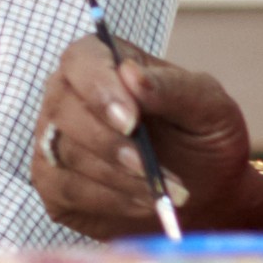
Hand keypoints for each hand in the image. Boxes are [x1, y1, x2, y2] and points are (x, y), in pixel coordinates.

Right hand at [27, 29, 261, 238]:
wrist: (208, 194)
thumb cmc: (204, 140)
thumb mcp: (209, 108)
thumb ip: (173, 87)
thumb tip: (131, 75)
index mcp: (104, 62)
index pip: (81, 60)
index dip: (98, 88)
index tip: (131, 121)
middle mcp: (69, 96)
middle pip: (62, 110)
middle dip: (107, 143)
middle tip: (149, 168)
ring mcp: (54, 141)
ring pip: (63, 153)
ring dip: (116, 177)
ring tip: (162, 191)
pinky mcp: (53, 184)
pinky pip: (64, 189)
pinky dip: (108, 201)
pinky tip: (143, 203)